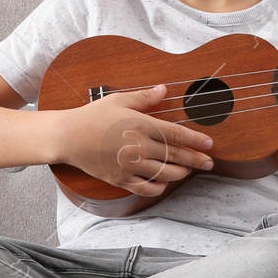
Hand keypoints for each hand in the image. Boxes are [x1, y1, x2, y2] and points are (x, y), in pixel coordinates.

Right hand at [52, 83, 213, 197]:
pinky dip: (158, 187)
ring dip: (180, 173)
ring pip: (164, 173)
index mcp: (141, 125)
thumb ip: (144, 97)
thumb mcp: (118, 100)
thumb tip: (164, 89)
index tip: (209, 144)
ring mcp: (130, 165)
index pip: (176, 134)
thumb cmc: (92, 116)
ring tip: (188, 171)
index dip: (195, 140)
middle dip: (196, 159)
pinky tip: (164, 184)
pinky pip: (146, 188)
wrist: (69, 137)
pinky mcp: (121, 179)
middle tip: (209, 163)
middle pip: (175, 155)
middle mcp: (139, 146)